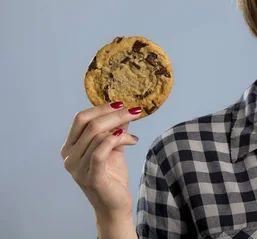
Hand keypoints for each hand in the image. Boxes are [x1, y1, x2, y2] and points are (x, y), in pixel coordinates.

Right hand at [61, 102, 141, 220]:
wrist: (114, 204)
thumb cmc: (112, 175)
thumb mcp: (113, 147)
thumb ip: (115, 128)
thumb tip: (124, 108)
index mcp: (69, 147)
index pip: (81, 118)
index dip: (101, 108)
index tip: (121, 103)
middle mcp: (69, 157)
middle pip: (91, 124)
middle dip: (115, 114)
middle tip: (135, 111)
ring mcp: (77, 168)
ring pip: (98, 136)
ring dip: (122, 130)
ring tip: (133, 137)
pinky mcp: (91, 177)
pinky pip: (100, 151)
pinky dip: (115, 140)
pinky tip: (129, 139)